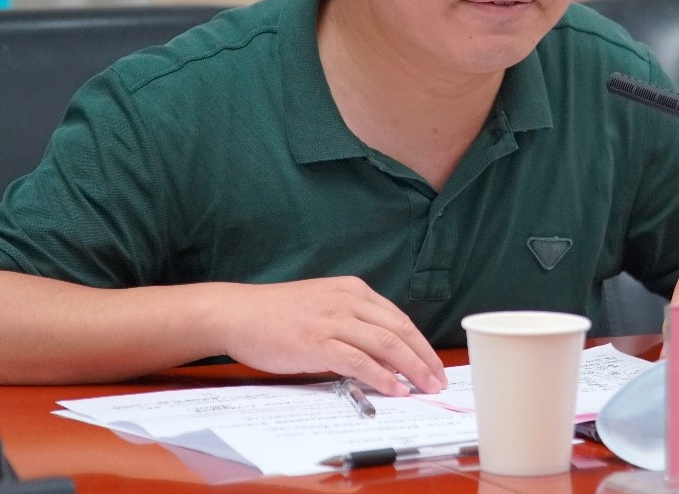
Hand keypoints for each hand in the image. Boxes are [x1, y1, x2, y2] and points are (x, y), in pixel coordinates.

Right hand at [214, 276, 445, 396]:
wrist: (238, 313)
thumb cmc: (277, 314)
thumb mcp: (323, 304)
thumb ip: (351, 320)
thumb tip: (381, 352)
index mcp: (352, 290)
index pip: (399, 318)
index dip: (421, 344)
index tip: (434, 363)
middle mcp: (348, 300)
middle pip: (400, 331)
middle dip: (424, 358)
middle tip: (439, 380)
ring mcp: (333, 320)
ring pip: (386, 345)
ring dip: (412, 369)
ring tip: (426, 388)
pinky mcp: (318, 342)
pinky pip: (360, 361)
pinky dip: (382, 377)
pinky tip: (395, 389)